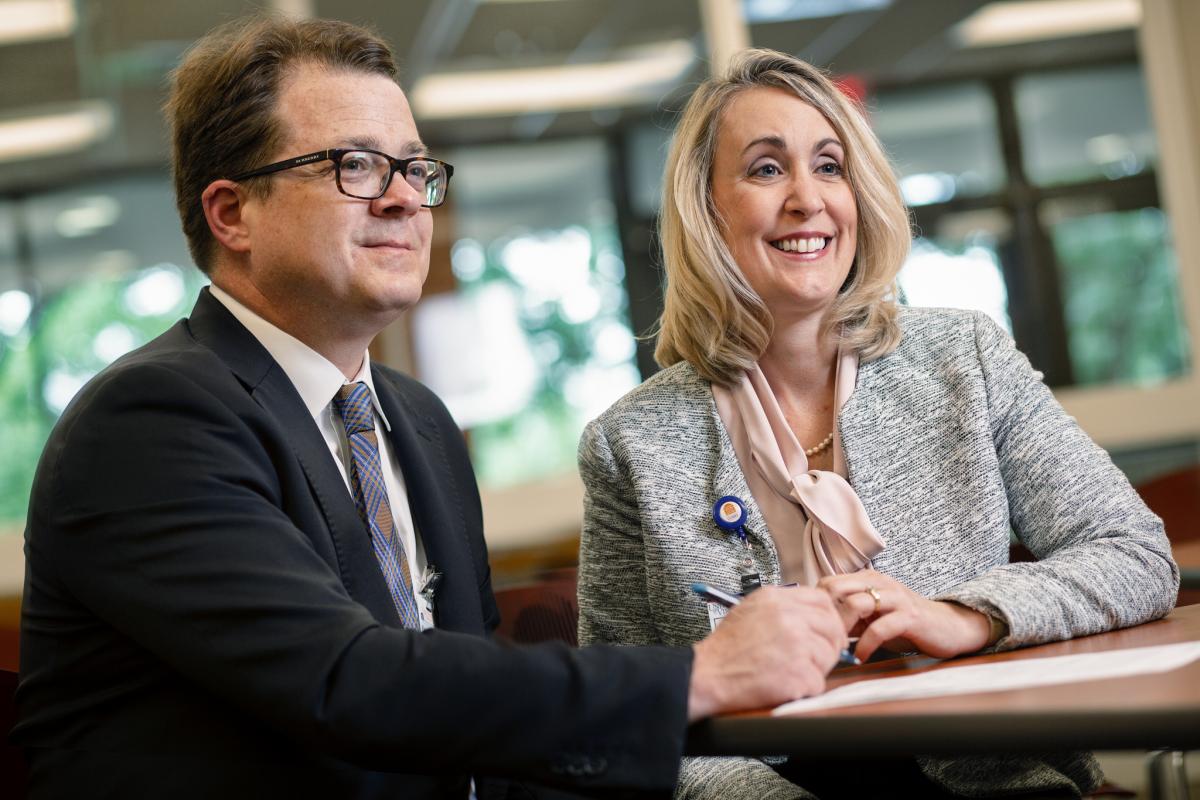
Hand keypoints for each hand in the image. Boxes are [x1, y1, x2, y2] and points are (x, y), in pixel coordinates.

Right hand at [687, 586, 847, 720]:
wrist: (708, 674)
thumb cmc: (726, 649)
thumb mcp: (750, 610)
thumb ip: (782, 607)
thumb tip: (812, 615)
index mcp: (776, 599)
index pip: (822, 600)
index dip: (828, 618)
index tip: (825, 632)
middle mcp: (788, 617)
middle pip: (832, 628)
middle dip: (829, 645)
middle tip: (815, 657)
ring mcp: (795, 645)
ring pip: (828, 656)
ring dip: (815, 668)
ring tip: (789, 671)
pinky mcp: (798, 673)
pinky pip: (818, 682)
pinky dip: (805, 688)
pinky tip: (784, 684)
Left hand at [818, 571, 990, 661]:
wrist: (948, 627)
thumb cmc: (906, 623)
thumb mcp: (873, 616)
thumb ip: (849, 616)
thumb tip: (819, 625)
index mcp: (868, 579)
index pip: (828, 583)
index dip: (817, 605)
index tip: (815, 627)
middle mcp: (880, 583)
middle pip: (836, 588)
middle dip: (824, 614)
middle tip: (823, 638)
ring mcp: (895, 598)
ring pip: (856, 604)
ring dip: (842, 629)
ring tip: (838, 649)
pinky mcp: (909, 616)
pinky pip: (879, 628)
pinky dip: (865, 645)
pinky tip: (860, 657)